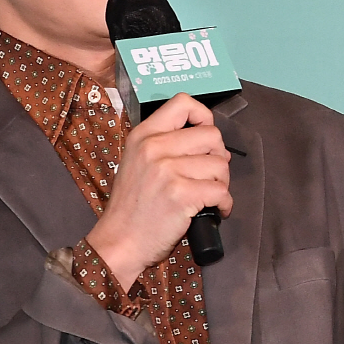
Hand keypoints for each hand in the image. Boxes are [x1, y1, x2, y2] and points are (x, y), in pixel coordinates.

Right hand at [86, 93, 231, 290]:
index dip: (204, 116)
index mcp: (143, 135)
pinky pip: (221, 191)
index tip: (205, 138)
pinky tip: (215, 211)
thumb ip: (166, 145)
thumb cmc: (131, 205)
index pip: (183, 102)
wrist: (119, 241)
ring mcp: (167, 170)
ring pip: (220, 164)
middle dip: (218, 157)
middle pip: (211, 135)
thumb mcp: (137, 162)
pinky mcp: (181, 195)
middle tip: (209, 175)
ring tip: (209, 196)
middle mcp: (154, 147)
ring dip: (222, 183)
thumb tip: (214, 145)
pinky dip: (224, 204)